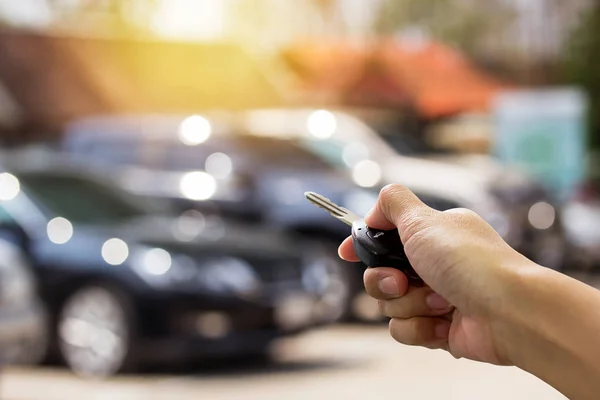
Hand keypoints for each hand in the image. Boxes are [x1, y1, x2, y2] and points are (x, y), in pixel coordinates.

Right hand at [338, 184, 535, 364]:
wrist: (509, 312)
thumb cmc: (470, 262)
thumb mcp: (424, 220)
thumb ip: (393, 203)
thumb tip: (375, 206)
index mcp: (432, 236)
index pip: (385, 237)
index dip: (362, 245)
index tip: (345, 252)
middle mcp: (433, 265)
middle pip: (379, 274)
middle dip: (385, 281)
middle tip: (402, 280)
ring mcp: (435, 297)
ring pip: (389, 305)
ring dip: (409, 304)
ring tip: (439, 302)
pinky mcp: (438, 328)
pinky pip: (404, 329)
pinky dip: (420, 327)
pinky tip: (443, 323)